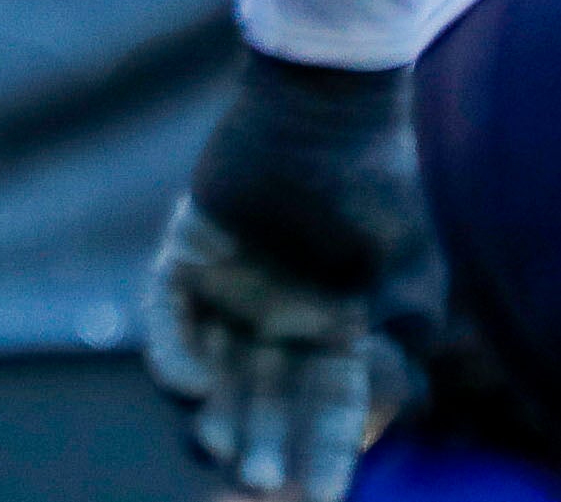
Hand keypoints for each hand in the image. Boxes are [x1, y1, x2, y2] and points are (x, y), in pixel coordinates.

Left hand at [141, 52, 428, 501]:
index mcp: (335, 326)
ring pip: (214, 364)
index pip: (327, 406)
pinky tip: (187, 383)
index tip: (322, 498)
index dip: (326, 452)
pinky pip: (169, 313)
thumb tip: (384, 402)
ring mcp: (230, 284)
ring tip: (217, 447)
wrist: (323, 111)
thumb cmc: (373, 190)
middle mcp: (277, 312)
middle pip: (263, 395)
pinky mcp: (186, 250)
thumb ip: (395, 339)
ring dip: (215, 409)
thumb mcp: (404, 276)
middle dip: (261, 441)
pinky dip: (173, 349)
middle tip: (253, 479)